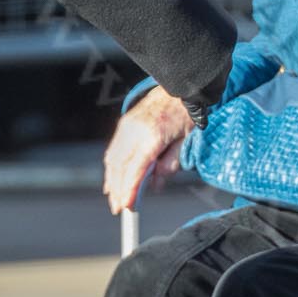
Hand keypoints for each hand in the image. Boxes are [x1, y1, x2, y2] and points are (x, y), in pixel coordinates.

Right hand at [102, 86, 195, 214]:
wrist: (178, 88)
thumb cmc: (185, 115)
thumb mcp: (186, 141)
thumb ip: (170, 164)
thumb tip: (155, 186)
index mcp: (153, 136)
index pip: (136, 169)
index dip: (129, 190)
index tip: (126, 206)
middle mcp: (136, 131)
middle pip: (120, 167)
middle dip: (118, 190)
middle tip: (119, 208)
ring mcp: (127, 126)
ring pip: (113, 159)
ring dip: (112, 180)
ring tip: (115, 197)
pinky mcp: (124, 123)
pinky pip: (113, 149)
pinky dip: (112, 166)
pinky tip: (113, 178)